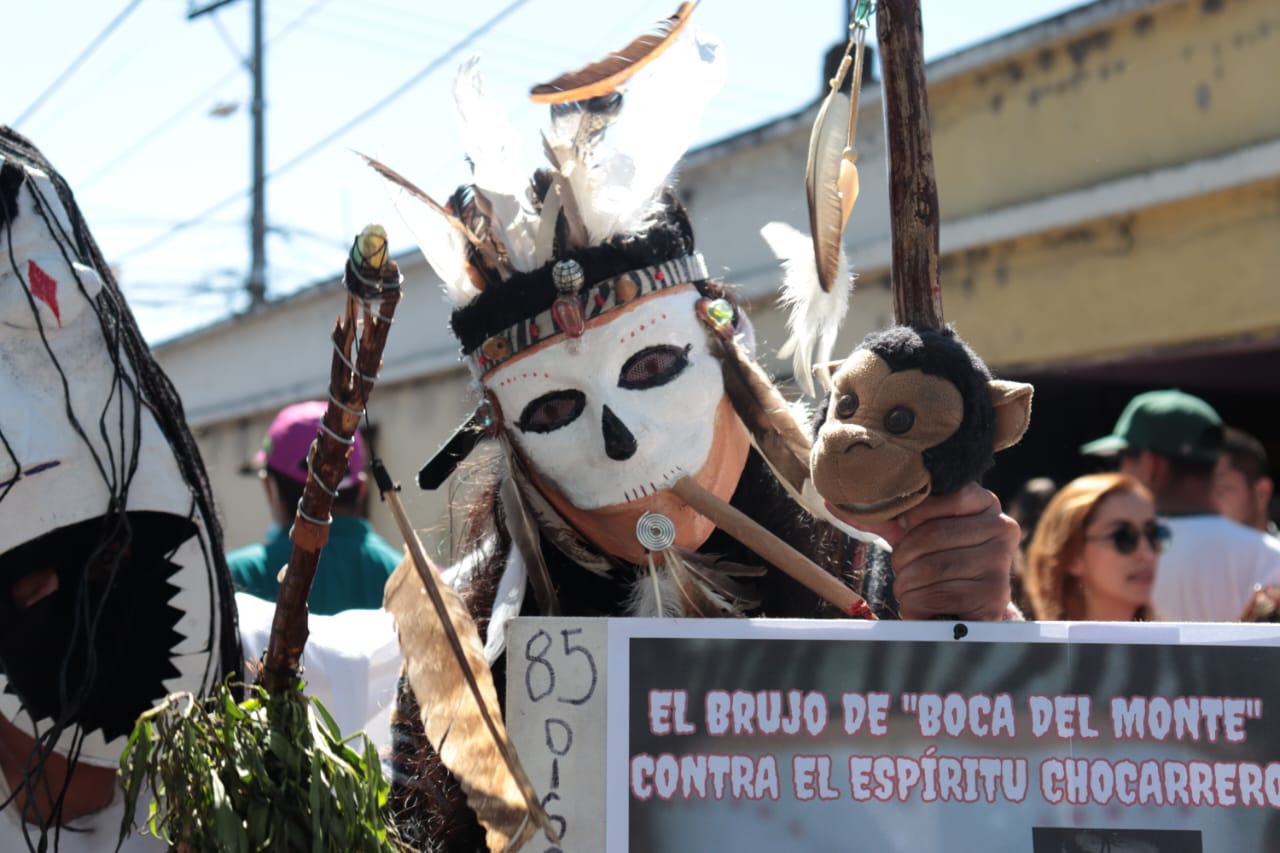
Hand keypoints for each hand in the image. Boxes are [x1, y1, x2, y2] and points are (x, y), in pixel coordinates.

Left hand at [860, 482, 1018, 620]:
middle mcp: (1001, 527)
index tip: (905, 534)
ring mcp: (1001, 561)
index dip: (908, 522)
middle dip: (904, 560)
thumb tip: (832, 500)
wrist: (963, 605)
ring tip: (914, 588)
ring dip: (908, 585)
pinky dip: (919, 605)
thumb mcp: (910, 531)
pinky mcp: (996, 594)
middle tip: (905, 570)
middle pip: (929, 537)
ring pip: (931, 569)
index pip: (932, 501)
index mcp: (982, 501)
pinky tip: (924, 605)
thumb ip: (879, 515)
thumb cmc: (935, 559)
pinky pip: (940, 596)